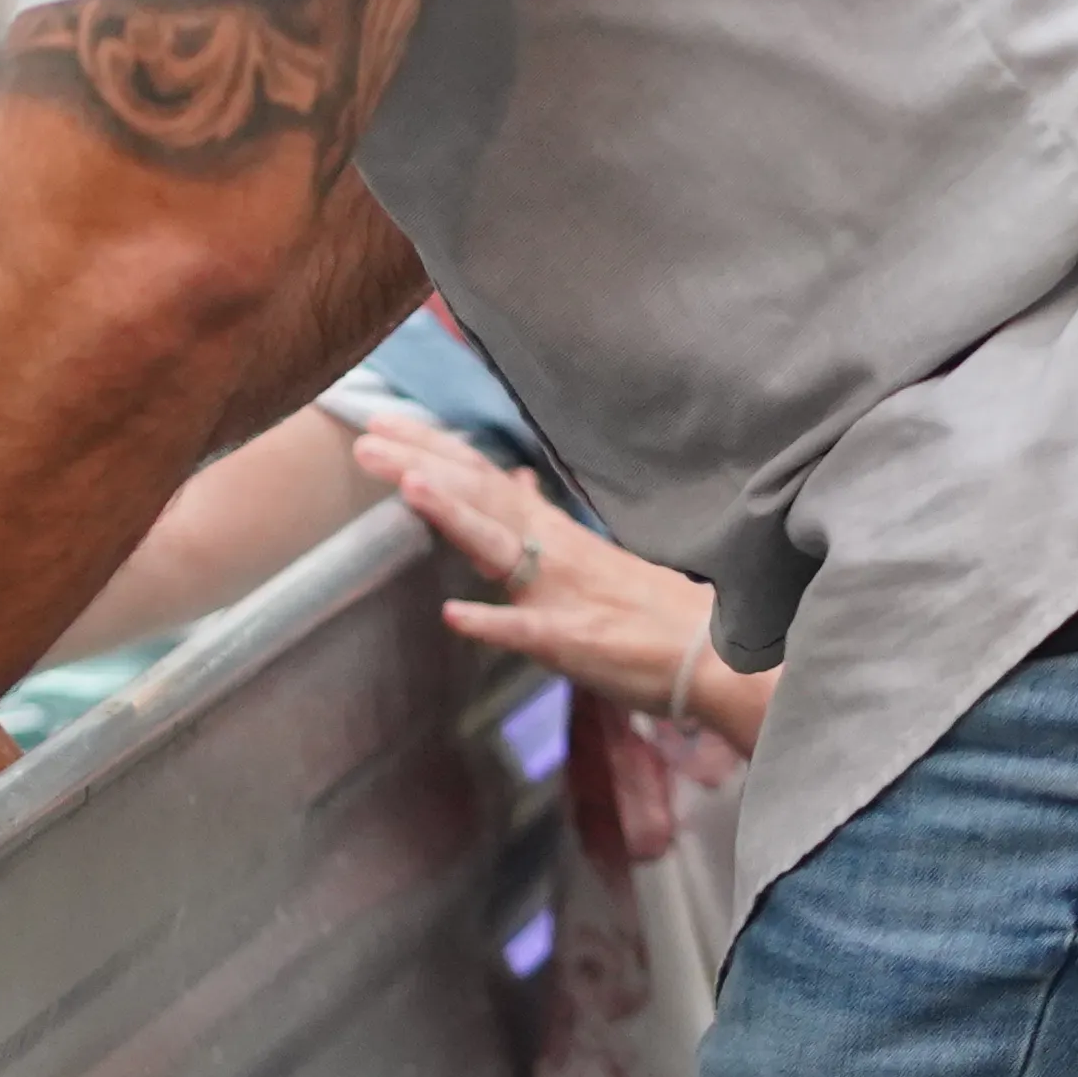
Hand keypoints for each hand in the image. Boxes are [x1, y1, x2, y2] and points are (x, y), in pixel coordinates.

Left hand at [361, 418, 743, 739]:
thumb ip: (542, 517)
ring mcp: (562, 594)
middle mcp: (552, 551)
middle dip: (421, 464)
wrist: (712, 656)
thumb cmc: (648, 610)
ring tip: (407, 485)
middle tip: (364, 438)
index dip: (431, 447)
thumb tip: (513, 478)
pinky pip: (531, 632)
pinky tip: (455, 618)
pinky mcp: (576, 642)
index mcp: (552, 532)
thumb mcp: (589, 551)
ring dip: (454, 515)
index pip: (482, 477)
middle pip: (479, 496)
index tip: (382, 420)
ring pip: (501, 547)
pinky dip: (494, 624)